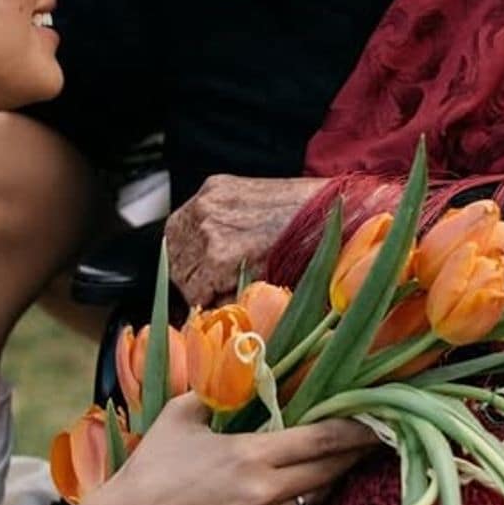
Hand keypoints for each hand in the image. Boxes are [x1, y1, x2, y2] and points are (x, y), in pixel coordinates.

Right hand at [63, 395, 378, 504]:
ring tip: (335, 461)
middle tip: (372, 437)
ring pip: (312, 498)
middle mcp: (266, 494)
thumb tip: (228, 377)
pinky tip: (289, 493)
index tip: (377, 418)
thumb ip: (211, 395)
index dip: (355, 429)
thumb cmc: (151, 472)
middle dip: (354, 454)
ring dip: (326, 479)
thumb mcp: (179, 418)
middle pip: (329, 473)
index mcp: (252, 457)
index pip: (321, 440)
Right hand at [165, 176, 326, 306]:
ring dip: (188, 257)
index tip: (216, 305)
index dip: (205, 303)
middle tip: (214, 288)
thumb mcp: (268, 289)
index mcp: (220, 255)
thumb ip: (235, 301)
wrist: (330, 208)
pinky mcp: (213, 186)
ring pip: (173, 243)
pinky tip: (212, 240)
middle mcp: (207, 225)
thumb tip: (213, 318)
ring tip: (210, 266)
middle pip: (177, 268)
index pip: (191, 293)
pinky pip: (186, 218)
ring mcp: (207, 201)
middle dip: (194, 282)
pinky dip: (193, 232)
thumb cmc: (308, 253)